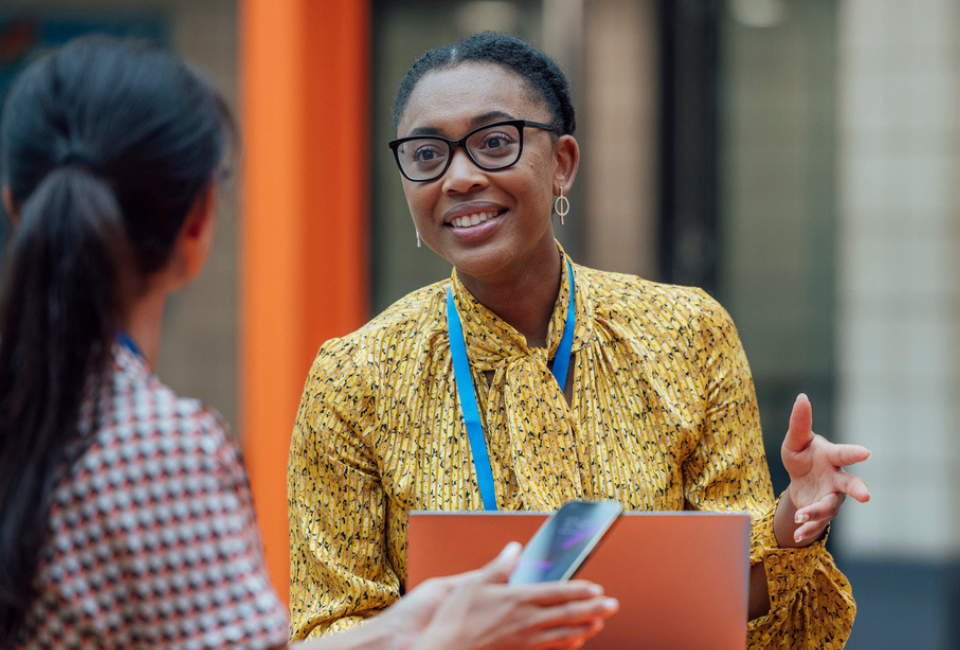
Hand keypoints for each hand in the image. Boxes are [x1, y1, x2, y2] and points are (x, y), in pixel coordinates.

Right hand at [409, 542, 617, 649]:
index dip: (580, 590)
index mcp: (518, 600)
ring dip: (585, 627)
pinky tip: (574, 642)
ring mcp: (525, 640)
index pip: (558, 593)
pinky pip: (550, 648)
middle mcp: (526, 621)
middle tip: (612, 605)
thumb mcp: (475, 583)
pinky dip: (566, 644)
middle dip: (594, 609)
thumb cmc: (457, 619)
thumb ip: (500, 565)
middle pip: (568, 615)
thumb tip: (514, 548)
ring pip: (564, 634)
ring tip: (599, 623)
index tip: (597, 588)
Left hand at [779, 394, 870, 544]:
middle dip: (858, 489)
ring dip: (816, 513)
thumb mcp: (795, 441)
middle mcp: (836, 479)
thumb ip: (799, 423)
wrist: (799, 480)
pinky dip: (808, 529)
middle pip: (850, 484)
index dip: (854, 453)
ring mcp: (832, 497)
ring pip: (830, 507)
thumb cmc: (802, 455)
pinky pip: (818, 523)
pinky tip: (798, 535)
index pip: (843, 454)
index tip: (866, 452)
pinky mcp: (822, 513)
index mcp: (831, 457)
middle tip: (866, 496)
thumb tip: (802, 397)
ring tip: (801, 517)